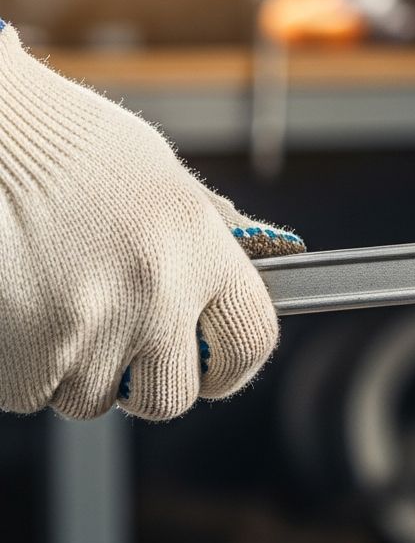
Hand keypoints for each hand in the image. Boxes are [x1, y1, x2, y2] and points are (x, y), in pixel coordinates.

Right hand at [0, 23, 303, 419]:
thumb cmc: (66, 144)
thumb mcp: (159, 175)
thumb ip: (207, 233)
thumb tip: (262, 263)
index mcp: (200, 245)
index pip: (253, 340)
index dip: (233, 366)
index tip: (213, 367)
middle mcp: (157, 292)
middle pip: (171, 396)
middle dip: (145, 384)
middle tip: (119, 343)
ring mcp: (91, 330)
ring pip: (91, 398)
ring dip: (74, 369)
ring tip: (52, 300)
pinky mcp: (26, 358)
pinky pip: (32, 394)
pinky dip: (22, 368)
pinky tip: (17, 308)